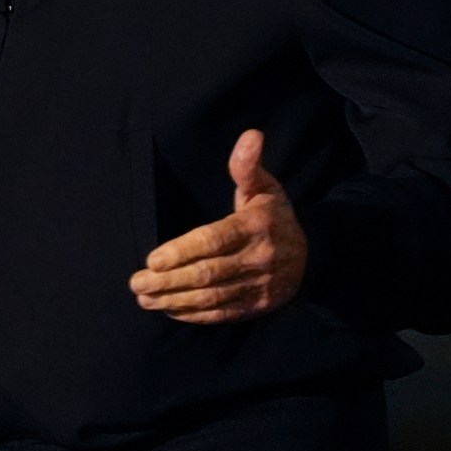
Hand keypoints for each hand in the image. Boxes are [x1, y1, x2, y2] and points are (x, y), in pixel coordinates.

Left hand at [128, 129, 307, 324]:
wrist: (313, 257)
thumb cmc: (274, 216)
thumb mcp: (264, 187)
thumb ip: (248, 166)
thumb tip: (250, 135)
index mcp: (256, 226)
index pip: (215, 241)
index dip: (182, 251)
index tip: (152, 259)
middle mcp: (258, 258)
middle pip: (208, 274)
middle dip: (169, 281)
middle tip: (136, 283)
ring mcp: (259, 286)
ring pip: (212, 298)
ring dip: (174, 300)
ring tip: (144, 298)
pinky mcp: (257, 307)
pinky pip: (222, 314)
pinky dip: (193, 314)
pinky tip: (168, 309)